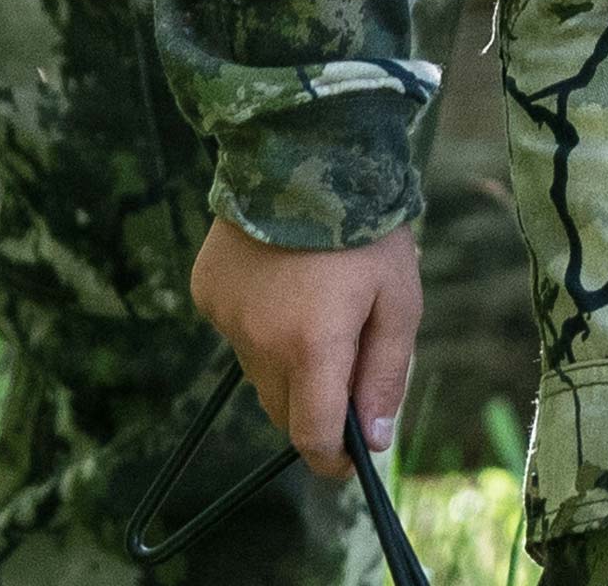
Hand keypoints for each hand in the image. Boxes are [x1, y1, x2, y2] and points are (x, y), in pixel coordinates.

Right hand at [190, 216, 421, 482]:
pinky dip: (259, 322)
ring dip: (287, 360)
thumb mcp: (399, 299)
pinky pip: (236, 331)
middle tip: (346, 357)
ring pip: (258, 371)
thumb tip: (373, 440)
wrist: (308, 151)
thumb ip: (386, 374)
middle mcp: (258, 342)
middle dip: (315, 404)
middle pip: (283, 409)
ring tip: (317, 302)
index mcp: (311, 347)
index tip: (350, 454)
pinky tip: (283, 279)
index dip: (333, 457)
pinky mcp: (207, 292)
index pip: (312, 436)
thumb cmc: (367, 228)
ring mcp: (226, 318)